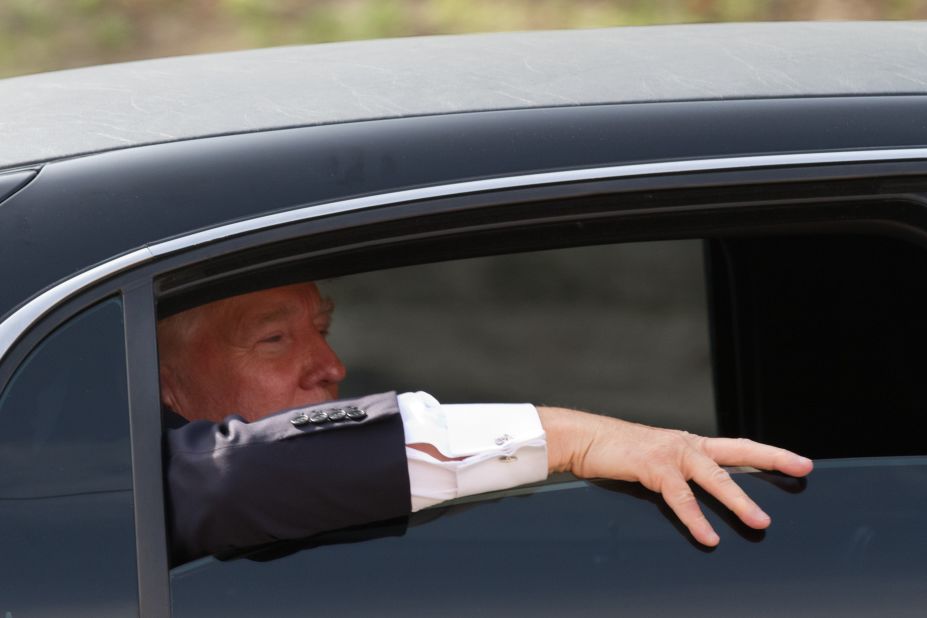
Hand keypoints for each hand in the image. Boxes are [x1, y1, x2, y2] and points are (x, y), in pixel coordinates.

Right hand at [536, 406, 812, 545]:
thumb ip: (679, 474)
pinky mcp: (653, 467)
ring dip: (739, 501)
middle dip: (771, 460)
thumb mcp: (656, 460)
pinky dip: (696, 519)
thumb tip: (699, 495)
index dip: (769, 453)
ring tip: (761, 521)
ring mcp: (671, 453)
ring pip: (714, 478)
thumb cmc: (617, 452)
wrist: (583, 438)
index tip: (799, 460)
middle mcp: (686, 445)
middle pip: (737, 452)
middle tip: (801, 468)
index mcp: (690, 444)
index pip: (737, 447)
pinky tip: (709, 537)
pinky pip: (680, 497)